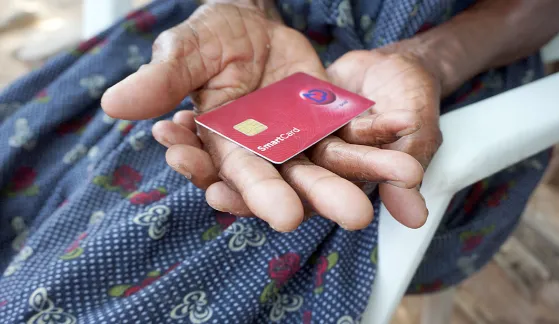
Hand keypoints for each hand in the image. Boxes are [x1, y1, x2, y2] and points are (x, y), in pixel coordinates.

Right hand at [102, 3, 423, 230]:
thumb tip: (115, 105)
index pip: (216, 167)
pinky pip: (351, 144)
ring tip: (366, 205)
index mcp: (218, 142)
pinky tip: (400, 159)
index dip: (220, 179)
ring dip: (342, 187)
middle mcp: (259, 153)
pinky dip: (374, 153)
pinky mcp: (324, 130)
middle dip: (288, 199)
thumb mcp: (188, 48)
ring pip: (318, 171)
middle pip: (273, 182)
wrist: (256, 21)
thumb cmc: (214, 36)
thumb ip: (163, 78)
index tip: (221, 190)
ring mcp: (295, 144)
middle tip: (297, 218)